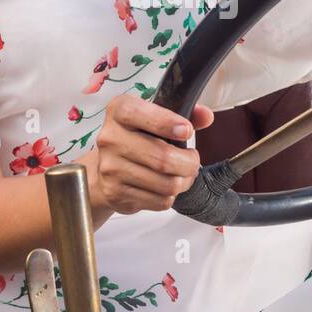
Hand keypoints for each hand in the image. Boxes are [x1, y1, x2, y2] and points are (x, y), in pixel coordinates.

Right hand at [91, 94, 213, 214]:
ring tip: (183, 175)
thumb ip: (183, 112)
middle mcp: (110, 138)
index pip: (142, 115)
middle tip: (193, 161)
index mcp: (119, 111)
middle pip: (163, 158)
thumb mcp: (155, 116)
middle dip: (189, 162)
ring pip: (166, 184)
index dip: (168, 123)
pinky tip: (166, 187)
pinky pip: (159, 200)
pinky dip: (170, 196)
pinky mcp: (115, 193)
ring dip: (183, 181)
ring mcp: (110, 168)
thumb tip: (206, 116)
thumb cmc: (136, 137)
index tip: (187, 130)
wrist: (105, 166)